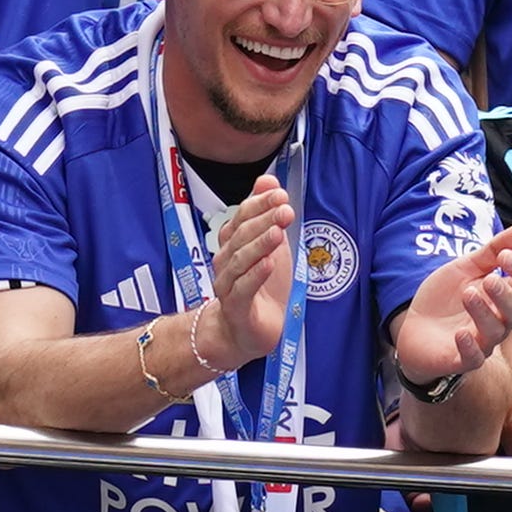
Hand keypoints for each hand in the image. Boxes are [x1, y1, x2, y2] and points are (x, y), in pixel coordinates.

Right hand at [203, 175, 296, 367]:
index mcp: (233, 243)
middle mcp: (226, 261)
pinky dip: (256, 275)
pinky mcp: (236, 308)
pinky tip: (269, 263)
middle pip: (241, 235)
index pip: (242, 217)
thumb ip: (269, 216)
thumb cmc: (261, 287)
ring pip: (240, 260)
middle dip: (263, 220)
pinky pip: (243, 289)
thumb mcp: (272, 246)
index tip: (280, 193)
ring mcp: (228, 284)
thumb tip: (268, 179)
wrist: (248, 331)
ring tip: (278, 232)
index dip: (259, 203)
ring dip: (260, 244)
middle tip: (285, 209)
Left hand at [393, 224, 511, 388]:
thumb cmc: (446, 298)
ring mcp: (481, 341)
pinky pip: (473, 359)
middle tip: (490, 279)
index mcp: (504, 296)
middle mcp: (498, 320)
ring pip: (496, 332)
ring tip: (467, 294)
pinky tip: (460, 333)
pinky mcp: (460, 358)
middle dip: (505, 295)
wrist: (414, 325)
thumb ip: (494, 250)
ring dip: (483, 312)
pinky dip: (469, 347)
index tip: (505, 255)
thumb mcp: (466, 267)